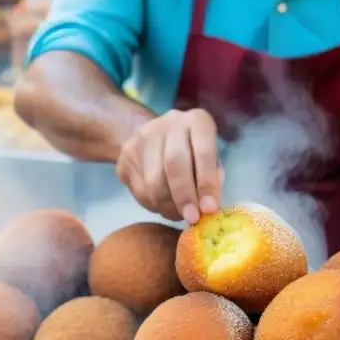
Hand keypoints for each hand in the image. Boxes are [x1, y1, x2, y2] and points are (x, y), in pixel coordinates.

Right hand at [116, 108, 222, 223]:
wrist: (153, 138)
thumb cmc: (193, 153)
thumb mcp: (211, 159)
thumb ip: (213, 178)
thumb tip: (207, 206)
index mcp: (197, 121)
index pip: (203, 152)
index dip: (207, 183)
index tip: (209, 209)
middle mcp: (169, 123)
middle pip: (174, 164)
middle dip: (184, 197)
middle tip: (192, 219)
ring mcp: (142, 138)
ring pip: (154, 181)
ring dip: (168, 206)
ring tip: (179, 215)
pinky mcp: (125, 157)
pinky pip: (139, 190)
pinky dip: (154, 205)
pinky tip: (163, 205)